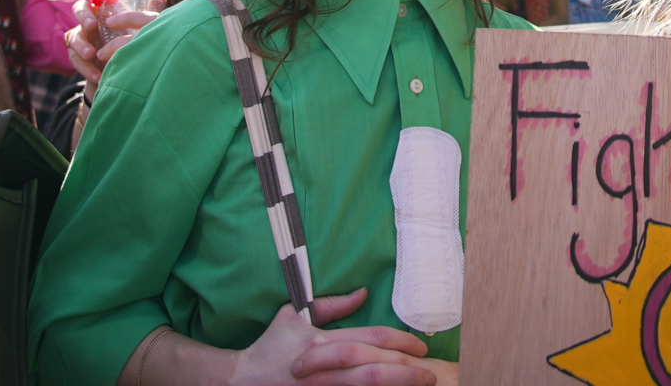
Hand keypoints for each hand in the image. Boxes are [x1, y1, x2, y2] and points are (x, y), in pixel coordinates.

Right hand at [67, 0, 164, 95]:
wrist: (124, 70)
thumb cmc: (132, 39)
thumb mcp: (143, 26)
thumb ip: (149, 12)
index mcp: (104, 5)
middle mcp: (90, 17)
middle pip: (79, 8)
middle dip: (83, 15)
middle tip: (92, 26)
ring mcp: (82, 36)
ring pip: (73, 35)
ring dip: (81, 44)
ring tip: (91, 54)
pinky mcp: (77, 54)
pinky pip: (75, 58)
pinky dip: (85, 67)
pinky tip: (97, 75)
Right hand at [230, 303, 431, 385]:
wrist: (241, 381)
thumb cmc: (270, 346)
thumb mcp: (294, 316)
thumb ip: (330, 306)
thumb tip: (362, 294)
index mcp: (323, 342)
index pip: (372, 339)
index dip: (401, 341)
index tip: (420, 346)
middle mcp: (326, 367)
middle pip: (375, 369)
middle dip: (407, 371)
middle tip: (430, 372)